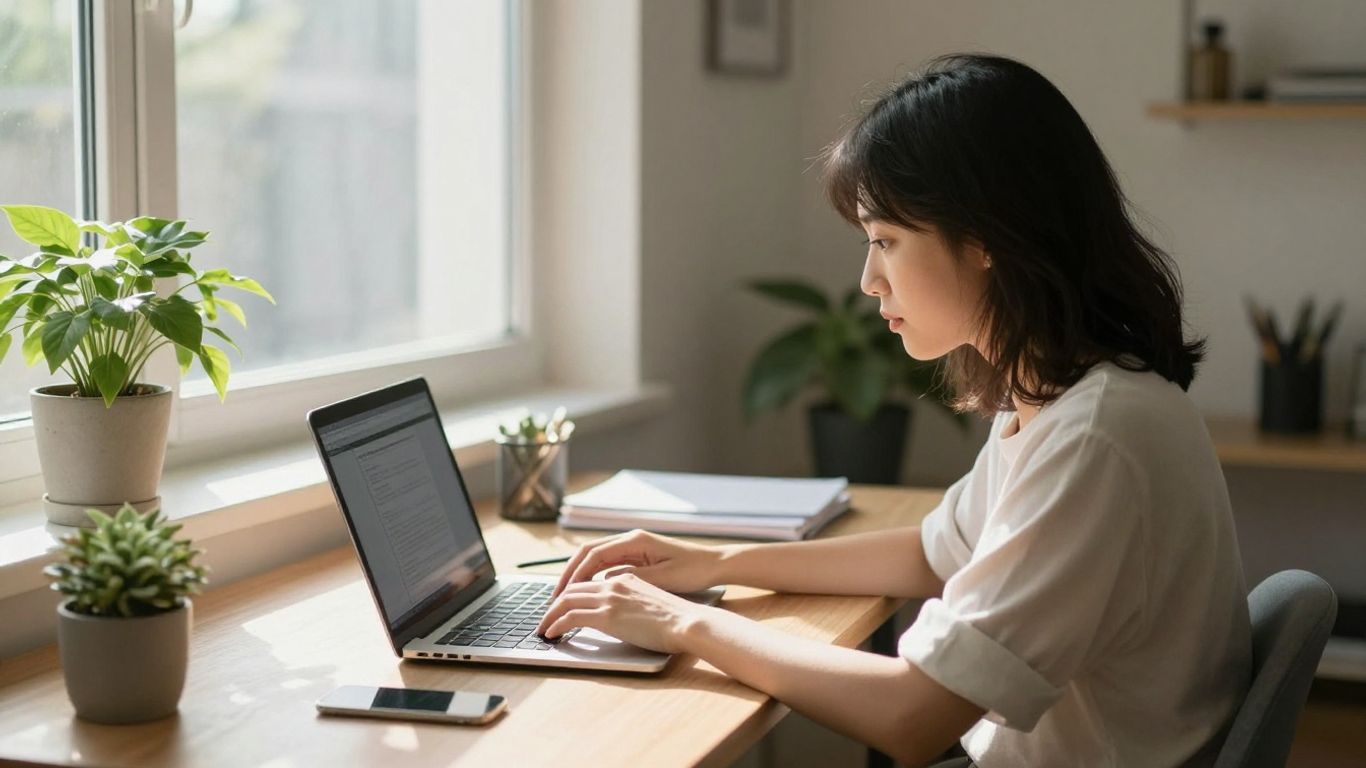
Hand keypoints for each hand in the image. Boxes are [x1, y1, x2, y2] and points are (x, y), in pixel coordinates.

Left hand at [536, 572, 712, 652]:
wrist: (687, 622)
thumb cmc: (677, 617)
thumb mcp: (652, 600)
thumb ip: (632, 599)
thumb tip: (620, 611)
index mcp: (626, 578)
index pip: (589, 581)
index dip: (571, 592)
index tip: (562, 604)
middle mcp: (614, 583)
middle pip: (573, 588)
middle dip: (555, 602)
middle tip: (546, 616)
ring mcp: (610, 598)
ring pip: (566, 600)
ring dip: (550, 614)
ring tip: (543, 627)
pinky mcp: (607, 615)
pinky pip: (570, 617)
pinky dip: (556, 624)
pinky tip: (551, 633)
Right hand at [552, 529, 724, 597]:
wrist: (715, 564)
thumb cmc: (692, 570)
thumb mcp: (661, 578)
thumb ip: (631, 578)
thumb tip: (604, 582)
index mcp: (634, 541)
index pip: (592, 554)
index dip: (574, 574)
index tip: (562, 593)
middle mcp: (630, 540)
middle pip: (588, 553)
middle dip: (569, 574)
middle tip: (554, 596)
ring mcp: (632, 547)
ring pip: (595, 559)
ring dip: (579, 576)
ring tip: (564, 597)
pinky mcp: (637, 557)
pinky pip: (607, 565)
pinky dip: (592, 577)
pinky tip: (586, 594)